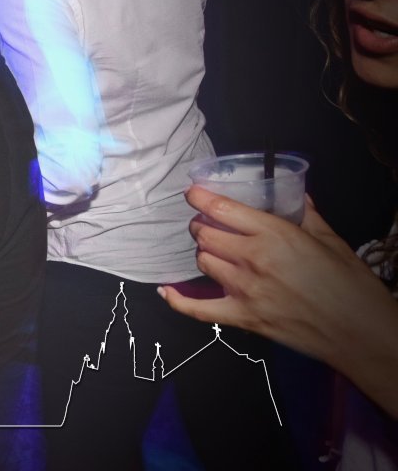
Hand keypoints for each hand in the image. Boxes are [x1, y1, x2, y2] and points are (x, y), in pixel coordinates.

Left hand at [159, 187, 392, 367]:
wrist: (362, 335)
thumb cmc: (352, 286)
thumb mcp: (332, 242)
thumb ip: (307, 215)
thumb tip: (296, 195)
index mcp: (275, 235)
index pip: (221, 209)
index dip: (200, 198)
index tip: (193, 193)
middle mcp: (253, 259)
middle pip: (205, 235)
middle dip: (203, 226)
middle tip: (210, 226)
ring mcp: (244, 290)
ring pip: (203, 263)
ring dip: (205, 254)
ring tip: (215, 253)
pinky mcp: (243, 318)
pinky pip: (198, 309)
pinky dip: (178, 300)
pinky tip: (166, 291)